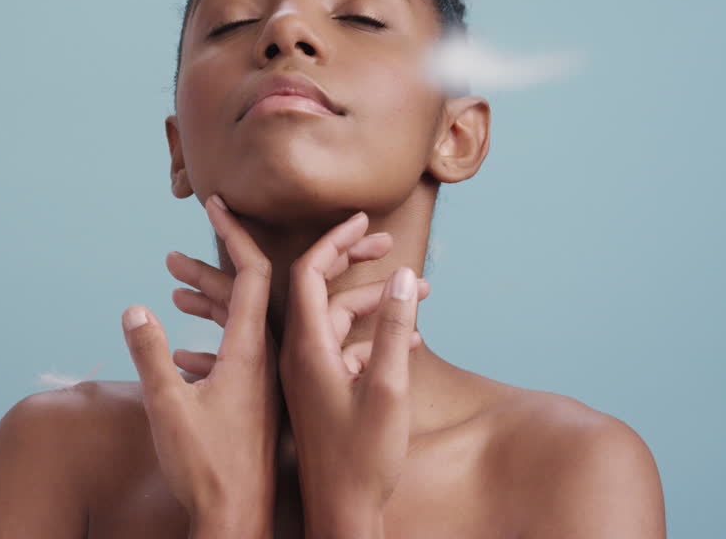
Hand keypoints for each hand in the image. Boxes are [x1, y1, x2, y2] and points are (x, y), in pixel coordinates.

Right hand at [120, 194, 277, 536]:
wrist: (238, 522)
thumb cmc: (207, 470)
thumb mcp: (168, 409)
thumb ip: (151, 356)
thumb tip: (135, 307)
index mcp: (250, 351)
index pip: (252, 273)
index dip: (233, 233)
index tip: (215, 203)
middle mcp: (263, 359)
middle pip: (246, 291)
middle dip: (213, 260)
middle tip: (180, 244)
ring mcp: (261, 380)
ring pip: (239, 321)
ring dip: (208, 297)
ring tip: (170, 280)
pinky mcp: (254, 401)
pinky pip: (237, 351)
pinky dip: (211, 333)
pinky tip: (180, 346)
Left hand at [279, 211, 423, 533]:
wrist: (339, 515)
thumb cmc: (361, 460)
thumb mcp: (389, 391)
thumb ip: (396, 331)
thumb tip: (405, 276)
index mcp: (305, 347)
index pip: (308, 272)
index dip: (334, 240)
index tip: (363, 218)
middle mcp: (299, 354)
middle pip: (319, 288)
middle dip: (353, 259)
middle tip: (389, 238)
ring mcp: (307, 374)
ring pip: (337, 321)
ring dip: (376, 303)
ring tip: (427, 293)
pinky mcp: (318, 392)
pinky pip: (343, 350)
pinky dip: (374, 338)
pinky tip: (413, 342)